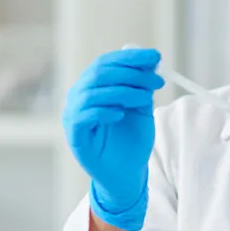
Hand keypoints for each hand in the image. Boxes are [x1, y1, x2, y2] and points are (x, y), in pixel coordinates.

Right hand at [63, 48, 163, 230]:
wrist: (127, 174)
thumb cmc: (131, 141)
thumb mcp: (141, 109)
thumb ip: (142, 87)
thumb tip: (151, 61)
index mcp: (94, 87)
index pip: (107, 63)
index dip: (130, 57)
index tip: (155, 57)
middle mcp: (79, 97)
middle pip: (99, 73)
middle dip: (131, 73)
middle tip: (156, 80)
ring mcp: (74, 116)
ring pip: (92, 93)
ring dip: (122, 91)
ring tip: (144, 98)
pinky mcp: (75, 136)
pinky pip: (84, 116)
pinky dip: (104, 111)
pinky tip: (121, 115)